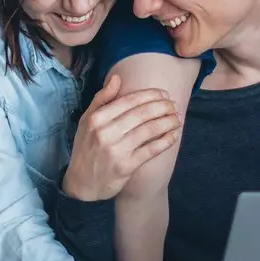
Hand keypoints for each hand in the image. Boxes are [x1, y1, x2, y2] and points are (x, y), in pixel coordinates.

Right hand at [62, 76, 181, 201]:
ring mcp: (117, 150)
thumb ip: (102, 99)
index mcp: (97, 118)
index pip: (130, 100)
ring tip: (177, 118)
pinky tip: (173, 135)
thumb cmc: (86, 148)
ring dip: (168, 122)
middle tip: (174, 105)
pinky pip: (151, 150)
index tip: (164, 94)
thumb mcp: (86, 121)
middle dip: (163, 106)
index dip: (151, 95)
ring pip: (150, 130)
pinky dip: (165, 141)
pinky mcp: (127, 166)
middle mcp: (106, 132)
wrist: (82, 183)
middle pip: (142, 113)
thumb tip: (117, 78)